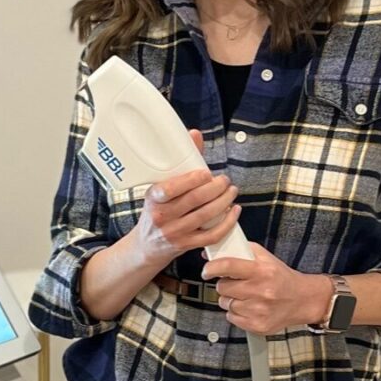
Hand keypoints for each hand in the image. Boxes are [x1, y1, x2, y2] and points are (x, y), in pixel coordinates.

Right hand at [132, 130, 241, 271]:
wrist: (146, 246)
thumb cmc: (156, 211)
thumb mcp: (159, 189)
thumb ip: (179, 164)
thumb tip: (195, 134)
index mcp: (153, 198)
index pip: (171, 188)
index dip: (192, 180)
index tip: (206, 173)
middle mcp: (162, 216)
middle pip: (194, 200)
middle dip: (215, 188)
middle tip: (225, 180)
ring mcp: (175, 233)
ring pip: (206, 216)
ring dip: (224, 201)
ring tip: (232, 191)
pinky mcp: (186, 245)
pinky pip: (211, 235)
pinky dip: (227, 223)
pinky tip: (234, 211)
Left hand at [202, 243, 332, 334]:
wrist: (303, 300)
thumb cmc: (281, 278)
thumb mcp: (265, 258)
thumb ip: (240, 251)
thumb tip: (210, 255)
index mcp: (262, 271)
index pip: (227, 266)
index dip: (211, 268)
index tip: (207, 270)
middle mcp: (260, 291)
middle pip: (223, 287)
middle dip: (226, 285)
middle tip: (237, 284)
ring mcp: (258, 310)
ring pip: (225, 303)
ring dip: (231, 300)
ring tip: (246, 296)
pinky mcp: (257, 325)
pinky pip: (231, 318)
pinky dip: (236, 313)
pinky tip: (249, 307)